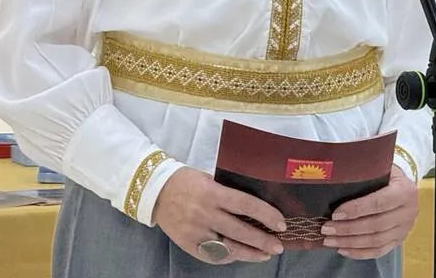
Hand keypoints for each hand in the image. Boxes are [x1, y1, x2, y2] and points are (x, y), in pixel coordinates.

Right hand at [152, 166, 287, 263]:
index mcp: (212, 192)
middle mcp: (204, 213)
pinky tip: (239, 256)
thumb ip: (228, 194)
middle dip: (262, 240)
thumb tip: (255, 209)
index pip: (245, 204)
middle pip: (239, 230)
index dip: (265, 215)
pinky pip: (212, 255)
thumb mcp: (208, 179)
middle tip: (279, 246)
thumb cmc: (186, 180)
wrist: (154, 191)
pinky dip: (228, 257)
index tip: (281, 223)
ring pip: (227, 247)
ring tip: (265, 255)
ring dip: (249, 253)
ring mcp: (196, 231)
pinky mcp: (188, 244)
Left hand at [320, 166, 418, 259]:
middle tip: (327, 229)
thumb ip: (363, 172)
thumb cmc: (386, 174)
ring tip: (329, 241)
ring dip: (350, 243)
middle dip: (348, 229)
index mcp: (405, 191)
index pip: (378, 203)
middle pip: (376, 225)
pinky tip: (342, 250)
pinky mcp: (399, 241)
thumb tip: (333, 177)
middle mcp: (409, 212)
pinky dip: (359, 253)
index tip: (335, 213)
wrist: (403, 185)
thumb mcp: (379, 167)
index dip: (356, 209)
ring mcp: (405, 229)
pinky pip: (378, 251)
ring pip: (376, 241)